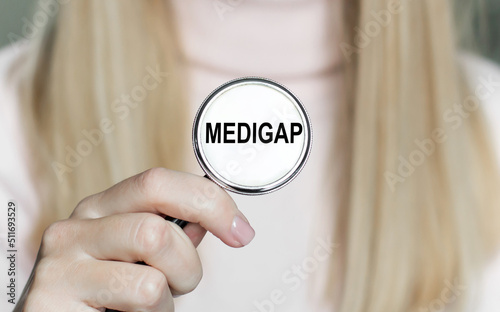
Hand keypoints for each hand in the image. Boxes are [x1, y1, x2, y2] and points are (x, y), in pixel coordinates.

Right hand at [15, 168, 254, 310]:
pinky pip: (141, 292)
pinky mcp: (52, 295)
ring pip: (152, 253)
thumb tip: (210, 219)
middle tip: (183, 284)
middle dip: (188, 262)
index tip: (241, 231)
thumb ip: (172, 235)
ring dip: (170, 291)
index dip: (209, 202)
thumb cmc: (107, 300)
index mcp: (101, 209)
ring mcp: (60, 260)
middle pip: (159, 224)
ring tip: (149, 305)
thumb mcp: (142, 259)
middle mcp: (76, 226)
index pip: (157, 182)